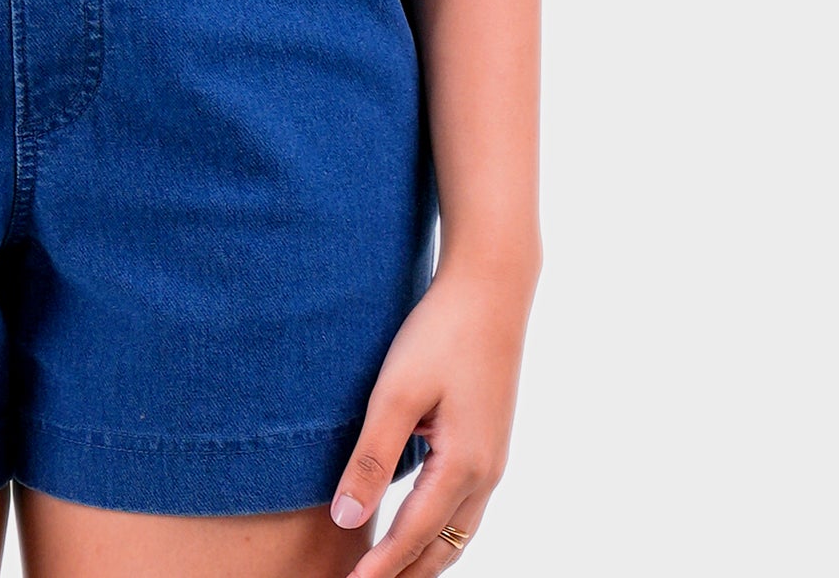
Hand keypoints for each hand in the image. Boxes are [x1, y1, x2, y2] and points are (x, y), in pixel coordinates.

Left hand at [330, 258, 534, 574]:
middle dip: (405, 575)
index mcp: (463, 466)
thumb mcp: (396, 393)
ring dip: (422, 559)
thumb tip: (345, 518)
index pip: (412, 537)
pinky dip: (438, 533)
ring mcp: (493, 461)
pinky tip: (416, 529)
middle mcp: (486, 474)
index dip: (380, 568)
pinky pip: (464, 509)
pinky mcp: (489, 445)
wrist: (492, 289)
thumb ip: (371, 459)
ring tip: (386, 573)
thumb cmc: (440, 333)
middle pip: (441, 549)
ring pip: (457, 533)